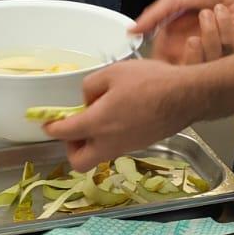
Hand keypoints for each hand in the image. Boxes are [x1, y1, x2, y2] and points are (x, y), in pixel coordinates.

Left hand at [42, 57, 193, 169]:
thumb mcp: (113, 73)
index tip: (47, 123)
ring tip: (99, 117)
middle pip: (79, 161)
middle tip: (75, 129)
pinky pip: (116, 148)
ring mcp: (126, 147)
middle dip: (71, 148)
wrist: (186, 96)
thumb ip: (90, 87)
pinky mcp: (140, 145)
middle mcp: (109, 143)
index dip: (52, 127)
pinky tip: (119, 117)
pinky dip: (110, 138)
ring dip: (92, 142)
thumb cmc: (150, 81)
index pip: (64, 133)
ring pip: (99, 156)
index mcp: (97, 124)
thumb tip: (87, 100)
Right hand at [134, 0, 233, 65]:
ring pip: (210, 60)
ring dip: (209, 32)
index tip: (168, 64)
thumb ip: (153, 17)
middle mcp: (193, 50)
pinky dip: (223, 25)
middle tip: (192, 40)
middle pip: (190, 74)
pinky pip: (227, 46)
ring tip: (207, 12)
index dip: (167, 71)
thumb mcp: (172, 0)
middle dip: (193, 56)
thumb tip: (131, 30)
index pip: (166, 69)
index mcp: (174, 43)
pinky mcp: (231, 45)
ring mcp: (212, 49)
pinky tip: (221, 12)